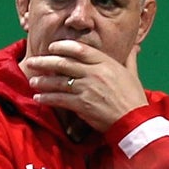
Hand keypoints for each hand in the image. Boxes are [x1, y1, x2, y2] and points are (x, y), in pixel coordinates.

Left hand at [23, 39, 147, 131]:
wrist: (135, 122)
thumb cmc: (135, 99)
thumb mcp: (133, 74)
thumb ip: (130, 59)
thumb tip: (134, 47)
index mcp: (106, 62)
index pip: (79, 49)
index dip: (63, 47)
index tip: (51, 47)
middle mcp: (95, 72)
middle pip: (64, 63)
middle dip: (45, 62)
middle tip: (33, 62)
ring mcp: (88, 88)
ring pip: (59, 81)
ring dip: (43, 81)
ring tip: (32, 81)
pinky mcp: (83, 105)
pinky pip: (60, 99)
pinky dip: (47, 98)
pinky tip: (39, 98)